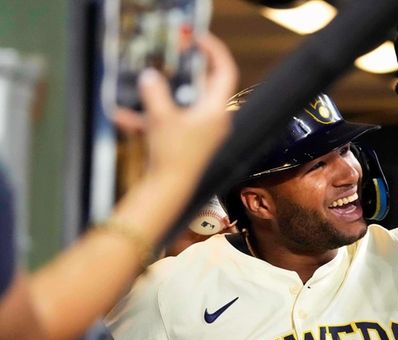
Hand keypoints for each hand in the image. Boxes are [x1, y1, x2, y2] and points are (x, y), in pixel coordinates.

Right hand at [113, 33, 237, 180]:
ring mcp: (200, 131)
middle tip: (171, 55)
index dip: (214, 51)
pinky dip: (149, 118)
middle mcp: (213, 119)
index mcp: (216, 110)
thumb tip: (149, 76)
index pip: (224, 71)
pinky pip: (168, 121)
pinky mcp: (186, 141)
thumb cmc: (172, 155)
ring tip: (142, 83)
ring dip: (159, 95)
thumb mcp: (160, 117)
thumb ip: (154, 92)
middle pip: (202, 85)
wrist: (168, 190)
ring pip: (181, 103)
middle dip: (184, 70)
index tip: (199, 39)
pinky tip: (121, 116)